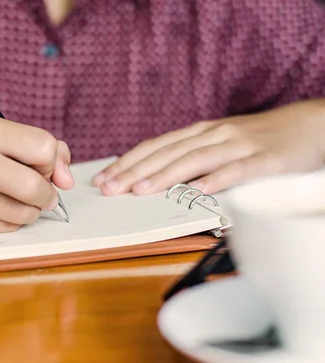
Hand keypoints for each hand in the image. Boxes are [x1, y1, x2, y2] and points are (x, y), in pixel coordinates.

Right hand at [0, 114, 73, 234]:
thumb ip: (40, 147)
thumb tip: (67, 180)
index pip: (42, 147)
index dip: (52, 162)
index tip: (43, 168)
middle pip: (33, 187)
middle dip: (47, 195)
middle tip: (42, 194)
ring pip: (20, 214)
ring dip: (30, 212)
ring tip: (18, 201)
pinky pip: (1, 229)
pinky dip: (9, 223)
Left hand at [93, 99, 324, 195]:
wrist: (310, 125)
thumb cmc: (259, 140)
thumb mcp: (219, 143)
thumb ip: (191, 157)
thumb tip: (155, 177)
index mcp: (200, 132)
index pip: (155, 147)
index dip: (128, 162)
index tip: (104, 178)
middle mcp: (214, 135)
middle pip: (167, 153)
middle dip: (135, 172)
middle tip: (109, 189)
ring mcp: (239, 145)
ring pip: (195, 160)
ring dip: (165, 175)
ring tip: (140, 190)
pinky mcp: (265, 159)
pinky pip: (238, 170)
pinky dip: (217, 179)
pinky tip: (198, 191)